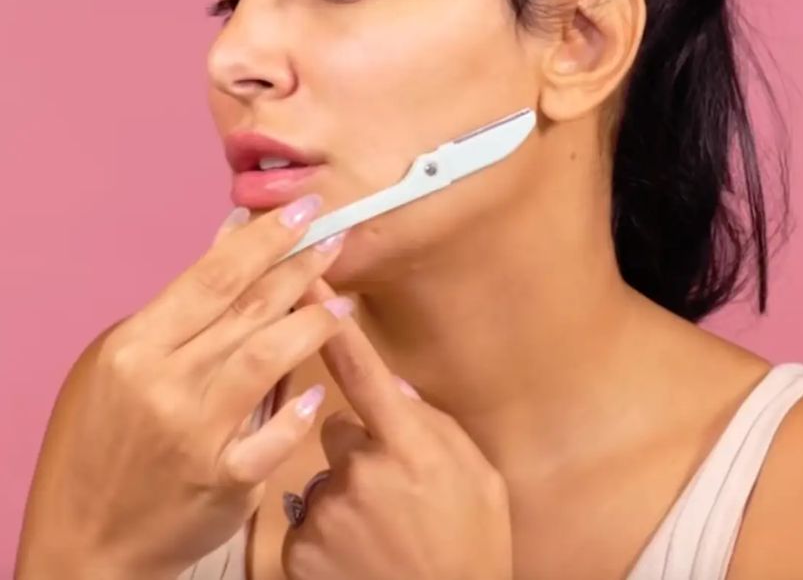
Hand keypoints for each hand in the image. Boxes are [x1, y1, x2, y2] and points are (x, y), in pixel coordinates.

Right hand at [17, 196, 355, 578]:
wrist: (87, 539)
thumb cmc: (104, 441)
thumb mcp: (123, 360)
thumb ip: (183, 303)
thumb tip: (228, 237)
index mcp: (137, 346)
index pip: (212, 277)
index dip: (263, 239)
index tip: (302, 211)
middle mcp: (165, 382)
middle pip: (247, 308)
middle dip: (300, 266)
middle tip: (337, 237)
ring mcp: (194, 432)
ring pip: (267, 357)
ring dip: (313, 324)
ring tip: (342, 303)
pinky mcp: (222, 480)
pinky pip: (274, 436)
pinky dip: (300, 412)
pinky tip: (320, 391)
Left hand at [281, 279, 513, 579]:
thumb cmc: (472, 546)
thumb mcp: (475, 476)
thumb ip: (433, 424)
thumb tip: (393, 390)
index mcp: (409, 444)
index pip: (359, 367)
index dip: (329, 319)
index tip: (305, 278)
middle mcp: (360, 469)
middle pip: (337, 425)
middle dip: (356, 445)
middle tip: (392, 488)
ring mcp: (326, 510)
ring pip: (323, 473)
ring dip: (344, 491)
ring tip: (379, 531)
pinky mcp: (299, 549)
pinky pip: (306, 516)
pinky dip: (326, 530)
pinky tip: (357, 555)